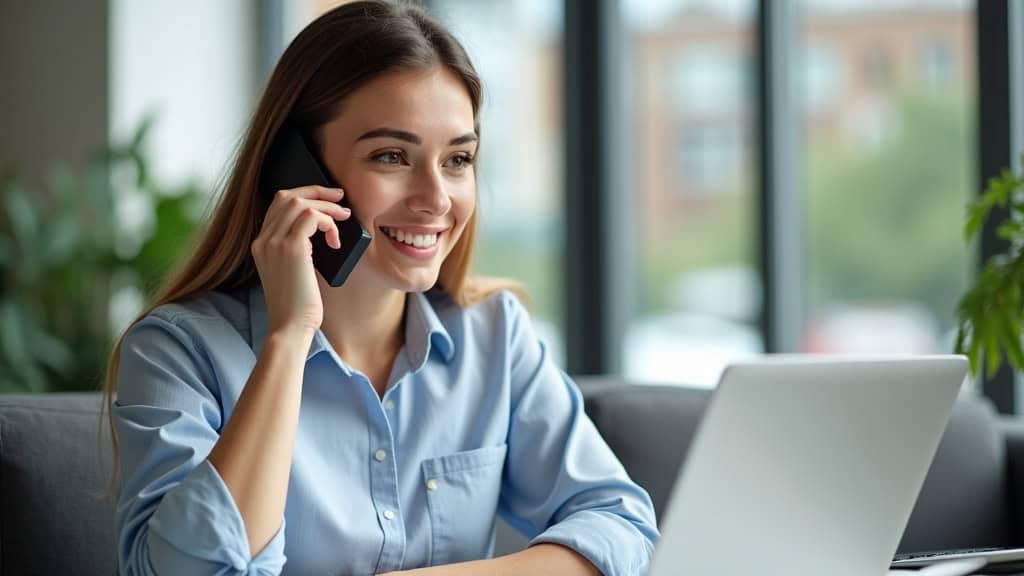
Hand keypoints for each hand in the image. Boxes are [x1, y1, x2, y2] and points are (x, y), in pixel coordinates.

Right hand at [251, 185, 350, 337]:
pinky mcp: (291, 249)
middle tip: (341, 199)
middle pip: (287, 196)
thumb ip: (299, 249)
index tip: (328, 198)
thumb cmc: (299, 305)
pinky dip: (329, 223)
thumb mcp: (294, 271)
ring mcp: (274, 242)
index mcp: (261, 244)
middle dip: (317, 192)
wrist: (291, 326)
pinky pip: (312, 217)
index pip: (278, 204)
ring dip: (327, 208)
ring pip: (300, 203)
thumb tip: (323, 227)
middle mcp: (263, 240)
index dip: (304, 195)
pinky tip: (336, 241)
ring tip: (344, 219)